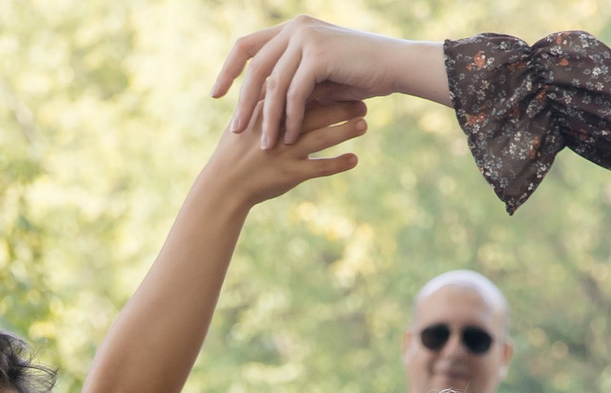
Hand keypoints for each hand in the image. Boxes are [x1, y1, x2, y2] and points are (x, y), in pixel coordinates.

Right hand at [196, 97, 365, 207]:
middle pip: (316, 110)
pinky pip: (320, 168)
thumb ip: (264, 98)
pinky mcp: (289, 174)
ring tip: (364, 124)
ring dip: (345, 129)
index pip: (299, 90)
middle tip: (363, 101)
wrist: (224, 186)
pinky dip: (338, 164)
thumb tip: (281, 77)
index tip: (342, 82)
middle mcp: (278, 128)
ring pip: (322, 137)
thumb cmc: (236, 149)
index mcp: (267, 109)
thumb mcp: (245, 118)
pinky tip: (354, 159)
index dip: (323, 86)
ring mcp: (285, 151)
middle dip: (342, 105)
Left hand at [214, 17, 451, 146]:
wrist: (394, 66)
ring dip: (268, 118)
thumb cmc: (359, 74)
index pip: (248, 46)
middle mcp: (295, 28)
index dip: (229, 71)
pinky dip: (292, 118)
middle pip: (255, 67)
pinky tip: (289, 138)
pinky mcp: (318, 55)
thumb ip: (292, 83)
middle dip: (243, 102)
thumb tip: (264, 104)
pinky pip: (296, 93)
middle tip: (235, 130)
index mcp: (291, 29)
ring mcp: (306, 38)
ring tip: (264, 144)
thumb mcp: (318, 78)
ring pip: (274, 83)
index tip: (216, 95)